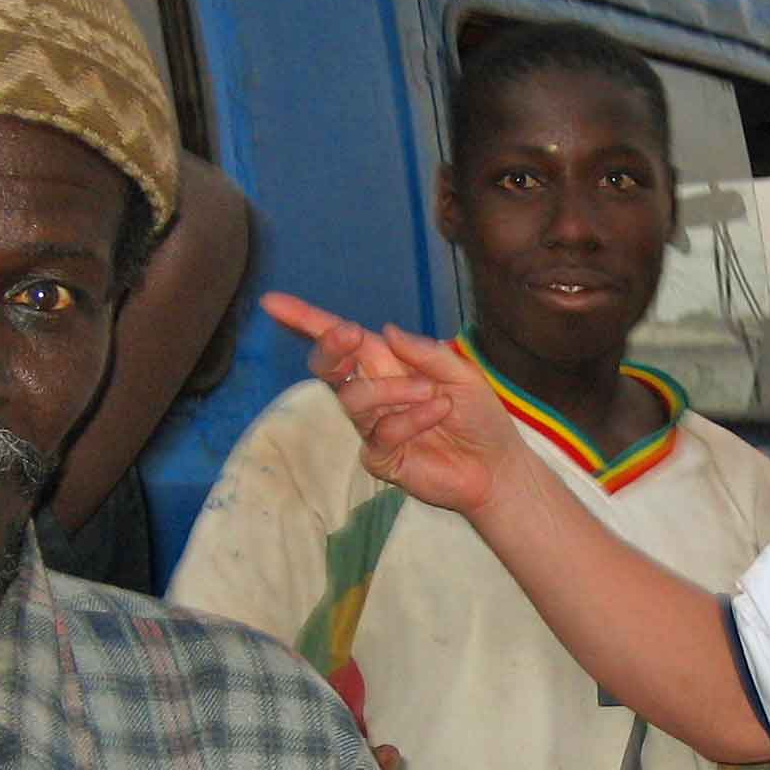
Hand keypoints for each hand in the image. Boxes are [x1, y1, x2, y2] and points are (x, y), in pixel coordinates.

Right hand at [260, 292, 525, 515]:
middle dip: (330, 347)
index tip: (273, 303)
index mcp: (387, 365)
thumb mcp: (460, 372)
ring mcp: (372, 427)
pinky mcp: (380, 458)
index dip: (306, 321)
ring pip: (353, 399)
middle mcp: (373, 393)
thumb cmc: (478, 416)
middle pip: (328, 367)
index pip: (342, 340)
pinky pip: (380, 433)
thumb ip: (424, 352)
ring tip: (433, 395)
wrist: (496, 466)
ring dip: (392, 390)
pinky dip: (410, 418)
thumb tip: (383, 330)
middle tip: (349, 337)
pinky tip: (437, 414)